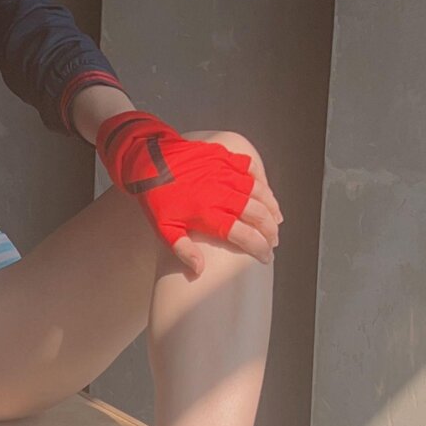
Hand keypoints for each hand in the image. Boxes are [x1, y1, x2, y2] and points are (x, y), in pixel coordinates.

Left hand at [95, 110, 282, 274]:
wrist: (148, 159)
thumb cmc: (156, 197)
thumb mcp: (163, 227)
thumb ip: (182, 249)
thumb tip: (200, 269)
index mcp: (208, 213)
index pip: (243, 234)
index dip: (259, 247)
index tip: (266, 257)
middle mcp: (222, 192)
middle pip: (257, 213)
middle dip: (271, 230)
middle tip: (274, 241)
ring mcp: (225, 172)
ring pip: (259, 191)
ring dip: (271, 207)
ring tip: (277, 220)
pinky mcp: (224, 156)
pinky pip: (250, 168)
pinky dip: (262, 181)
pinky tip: (266, 192)